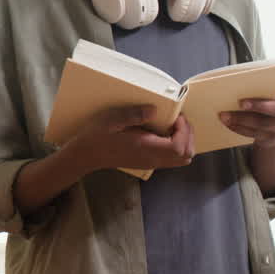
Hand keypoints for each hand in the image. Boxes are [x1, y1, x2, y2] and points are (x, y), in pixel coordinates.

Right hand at [65, 106, 194, 172]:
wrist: (85, 155)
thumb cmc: (96, 137)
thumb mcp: (111, 120)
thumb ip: (133, 114)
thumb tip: (154, 110)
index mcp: (145, 148)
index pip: (179, 147)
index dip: (184, 131)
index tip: (176, 117)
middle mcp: (151, 159)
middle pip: (186, 155)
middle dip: (188, 135)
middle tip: (178, 120)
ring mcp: (150, 163)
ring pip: (182, 159)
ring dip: (184, 141)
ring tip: (173, 127)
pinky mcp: (148, 163)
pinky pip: (172, 159)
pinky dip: (177, 146)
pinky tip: (164, 134)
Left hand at [220, 84, 274, 148]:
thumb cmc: (269, 98)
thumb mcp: (271, 91)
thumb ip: (262, 87)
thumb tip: (237, 81)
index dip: (270, 93)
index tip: (254, 93)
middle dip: (257, 107)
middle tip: (239, 103)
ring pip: (263, 125)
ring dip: (242, 120)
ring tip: (224, 115)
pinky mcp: (273, 139)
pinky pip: (255, 134)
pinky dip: (239, 128)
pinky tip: (228, 123)